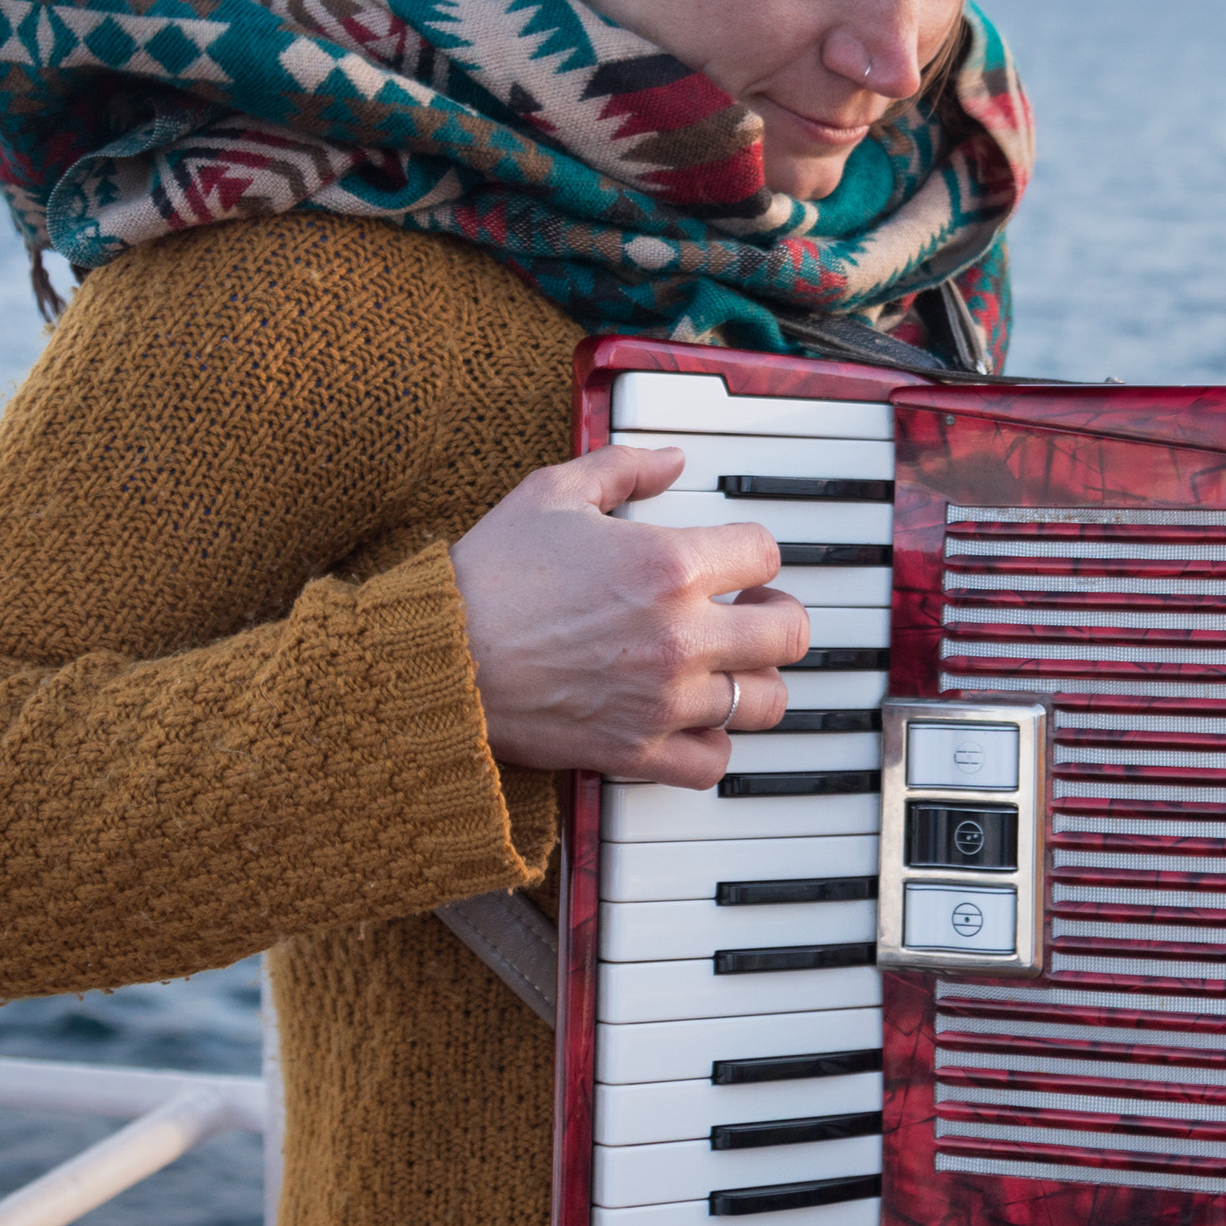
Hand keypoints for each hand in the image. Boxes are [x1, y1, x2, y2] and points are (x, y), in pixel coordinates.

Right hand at [449, 443, 809, 787]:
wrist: (437, 658)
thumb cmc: (489, 576)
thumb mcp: (552, 494)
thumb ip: (622, 468)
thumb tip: (672, 461)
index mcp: (668, 563)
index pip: (766, 554)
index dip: (752, 552)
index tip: (735, 561)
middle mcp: (681, 635)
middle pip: (788, 632)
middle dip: (775, 616)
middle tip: (751, 612)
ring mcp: (664, 700)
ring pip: (764, 702)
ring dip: (753, 681)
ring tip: (727, 667)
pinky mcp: (637, 751)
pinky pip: (714, 764)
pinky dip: (712, 745)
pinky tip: (692, 720)